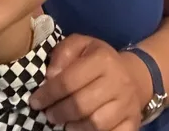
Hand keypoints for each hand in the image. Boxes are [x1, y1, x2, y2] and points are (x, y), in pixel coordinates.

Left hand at [30, 35, 151, 130]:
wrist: (133, 75)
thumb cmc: (99, 60)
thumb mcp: (81, 46)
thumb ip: (63, 54)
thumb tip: (50, 76)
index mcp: (103, 59)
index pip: (69, 80)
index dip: (48, 94)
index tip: (35, 101)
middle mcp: (118, 81)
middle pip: (81, 105)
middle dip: (59, 112)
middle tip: (48, 115)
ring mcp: (127, 104)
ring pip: (96, 124)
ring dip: (74, 127)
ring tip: (64, 124)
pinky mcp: (133, 123)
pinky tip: (82, 130)